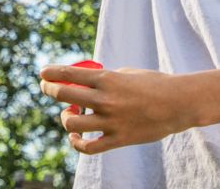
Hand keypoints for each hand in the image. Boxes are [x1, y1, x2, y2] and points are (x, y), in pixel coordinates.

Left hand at [39, 64, 199, 154]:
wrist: (177, 104)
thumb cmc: (152, 83)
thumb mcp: (126, 72)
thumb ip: (106, 78)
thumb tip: (87, 82)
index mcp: (107, 78)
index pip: (70, 74)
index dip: (51, 73)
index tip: (42, 73)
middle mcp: (105, 100)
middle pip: (65, 95)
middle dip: (50, 90)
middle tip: (46, 88)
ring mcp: (111, 121)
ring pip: (73, 123)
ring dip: (65, 118)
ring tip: (68, 114)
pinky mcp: (118, 140)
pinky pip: (90, 147)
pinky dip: (77, 143)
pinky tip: (75, 137)